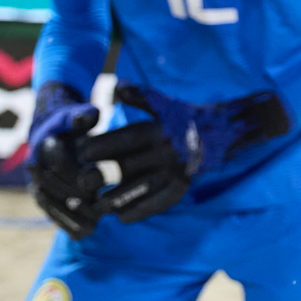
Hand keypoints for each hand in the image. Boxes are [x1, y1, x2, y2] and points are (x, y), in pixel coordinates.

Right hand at [28, 86, 104, 238]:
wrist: (53, 132)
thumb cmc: (73, 123)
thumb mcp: (78, 116)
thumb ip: (83, 116)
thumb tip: (91, 115)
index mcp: (45, 145)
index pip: (61, 164)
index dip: (79, 176)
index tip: (98, 188)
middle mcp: (37, 165)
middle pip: (55, 188)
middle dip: (76, 201)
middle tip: (98, 214)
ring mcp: (36, 182)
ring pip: (50, 203)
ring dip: (69, 218)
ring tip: (91, 229)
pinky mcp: (42, 194)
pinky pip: (49, 211)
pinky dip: (64, 223)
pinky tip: (82, 235)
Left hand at [81, 94, 191, 223]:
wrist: (220, 134)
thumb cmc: (182, 118)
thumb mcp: (163, 103)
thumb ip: (139, 95)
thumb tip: (116, 86)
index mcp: (158, 131)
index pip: (122, 140)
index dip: (97, 147)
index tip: (80, 151)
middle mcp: (166, 152)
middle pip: (123, 169)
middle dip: (97, 177)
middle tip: (83, 180)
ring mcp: (175, 172)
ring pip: (135, 192)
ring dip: (112, 200)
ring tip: (97, 202)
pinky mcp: (182, 189)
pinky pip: (154, 205)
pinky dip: (135, 212)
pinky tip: (120, 214)